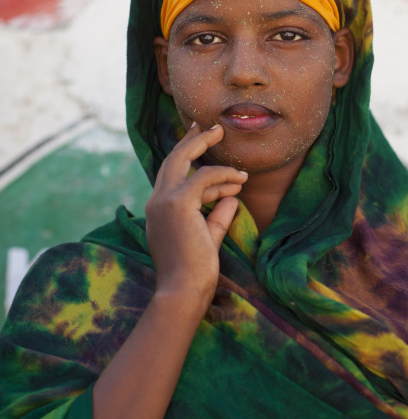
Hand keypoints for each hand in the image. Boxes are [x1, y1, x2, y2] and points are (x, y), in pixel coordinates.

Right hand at [145, 123, 246, 310]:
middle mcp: (156, 200)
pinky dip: (223, 175)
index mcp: (159, 209)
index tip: (200, 142)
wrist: (183, 291)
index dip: (186, 156)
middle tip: (212, 127)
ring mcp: (164, 200)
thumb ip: (217, 216)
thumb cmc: (195, 271)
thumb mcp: (208, 237)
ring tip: (231, 147)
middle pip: (173, 159)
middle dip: (193, 140)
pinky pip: (204, 177)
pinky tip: (240, 179)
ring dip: (209, 150)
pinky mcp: (178, 203)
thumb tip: (232, 198)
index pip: (171, 174)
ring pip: (184, 160)